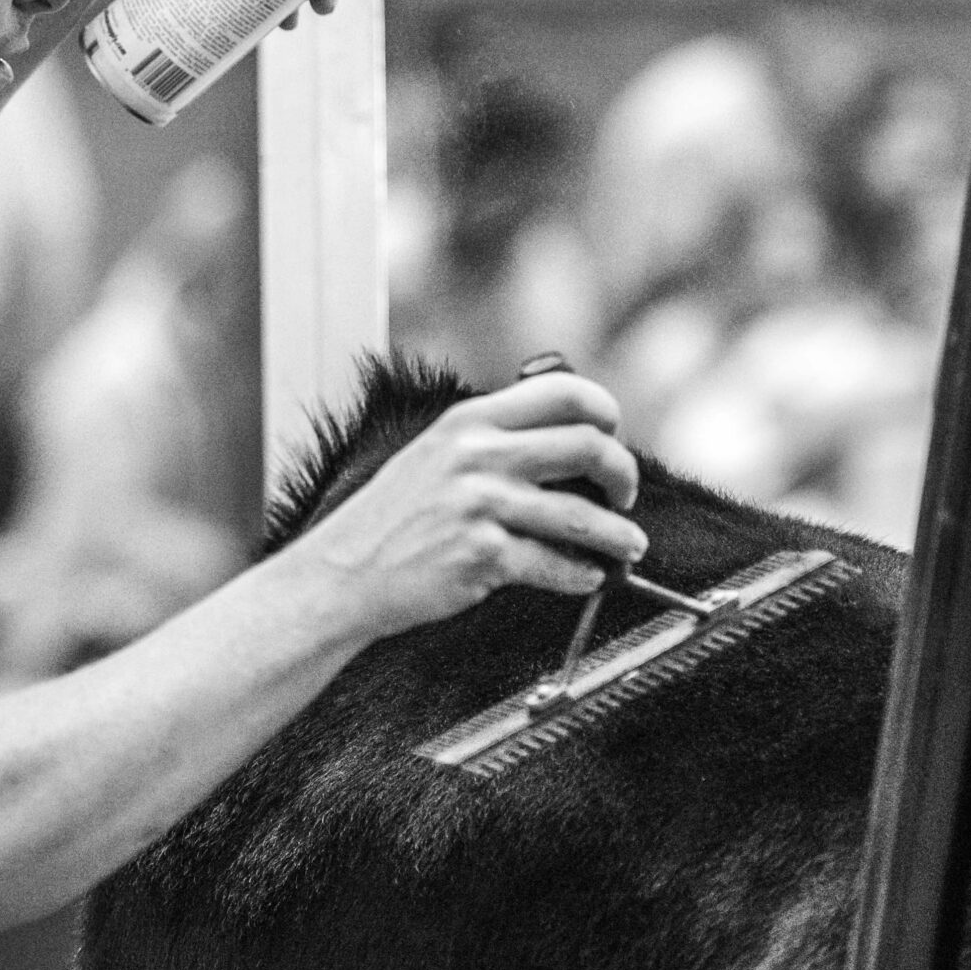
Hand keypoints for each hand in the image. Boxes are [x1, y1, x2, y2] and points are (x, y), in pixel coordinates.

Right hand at [276, 372, 644, 640]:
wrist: (342, 573)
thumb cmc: (391, 520)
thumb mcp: (434, 455)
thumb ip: (490, 441)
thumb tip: (563, 445)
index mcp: (469, 421)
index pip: (564, 392)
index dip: (605, 412)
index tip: (612, 436)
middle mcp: (477, 455)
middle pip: (588, 446)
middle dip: (623, 474)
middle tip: (625, 494)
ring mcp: (480, 505)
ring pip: (582, 513)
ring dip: (618, 534)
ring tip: (628, 545)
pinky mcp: (482, 555)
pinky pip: (557, 565)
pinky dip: (583, 575)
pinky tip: (589, 577)